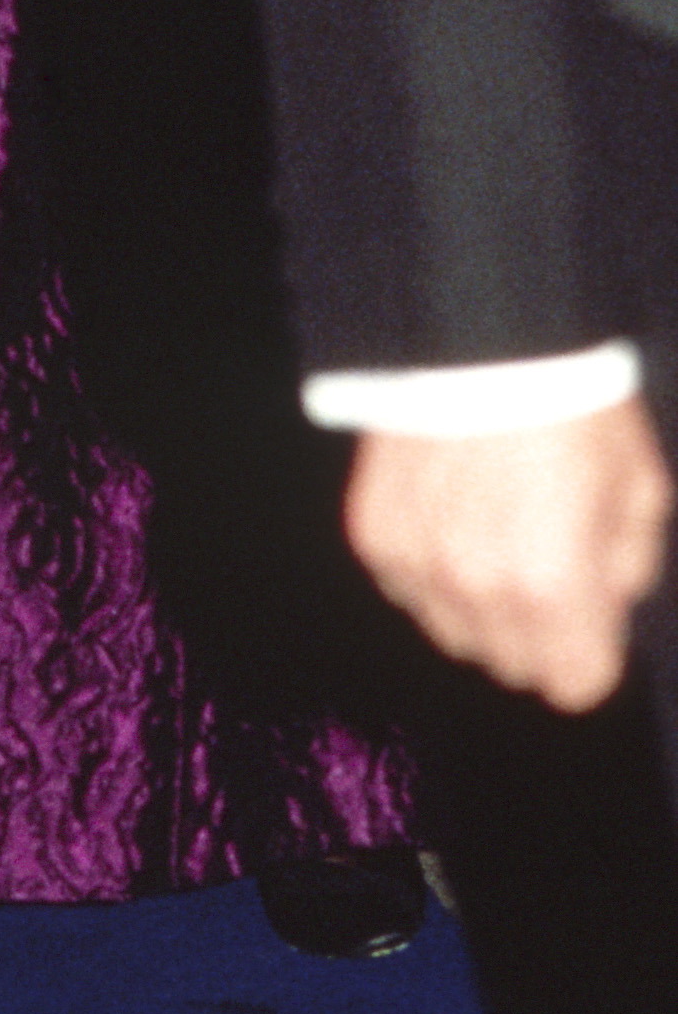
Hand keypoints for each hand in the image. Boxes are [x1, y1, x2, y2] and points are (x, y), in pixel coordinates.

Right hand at [345, 399, 673, 711]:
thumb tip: (604, 598)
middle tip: (547, 566)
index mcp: (554, 585)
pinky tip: (450, 517)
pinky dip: (428, 569)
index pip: (575, 686)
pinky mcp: (373, 531)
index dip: (593, 653)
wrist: (480, 328)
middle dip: (538, 632)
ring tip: (494, 537)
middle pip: (513, 666)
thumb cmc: (573, 403)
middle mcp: (478, 587)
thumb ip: (628, 564)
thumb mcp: (640, 486)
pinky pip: (404, 588)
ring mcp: (416, 562)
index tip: (592, 618)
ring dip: (478, 606)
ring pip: (454, 633)